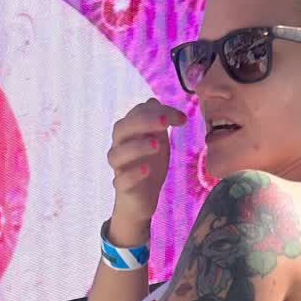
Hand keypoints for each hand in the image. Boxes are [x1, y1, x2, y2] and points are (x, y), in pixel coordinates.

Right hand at [107, 98, 186, 235]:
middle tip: (165, 122)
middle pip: (121, 129)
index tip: (183, 118)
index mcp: (128, 133)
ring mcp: (119, 168)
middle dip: (143, 122)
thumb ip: (157, 121)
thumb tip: (154, 101)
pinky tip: (147, 170)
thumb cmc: (150, 165)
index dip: (159, 111)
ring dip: (137, 147)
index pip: (138, 113)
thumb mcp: (157, 140)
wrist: (141, 199)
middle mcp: (119, 147)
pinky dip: (133, 174)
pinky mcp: (122, 188)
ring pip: (117, 154)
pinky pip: (121, 180)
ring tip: (157, 145)